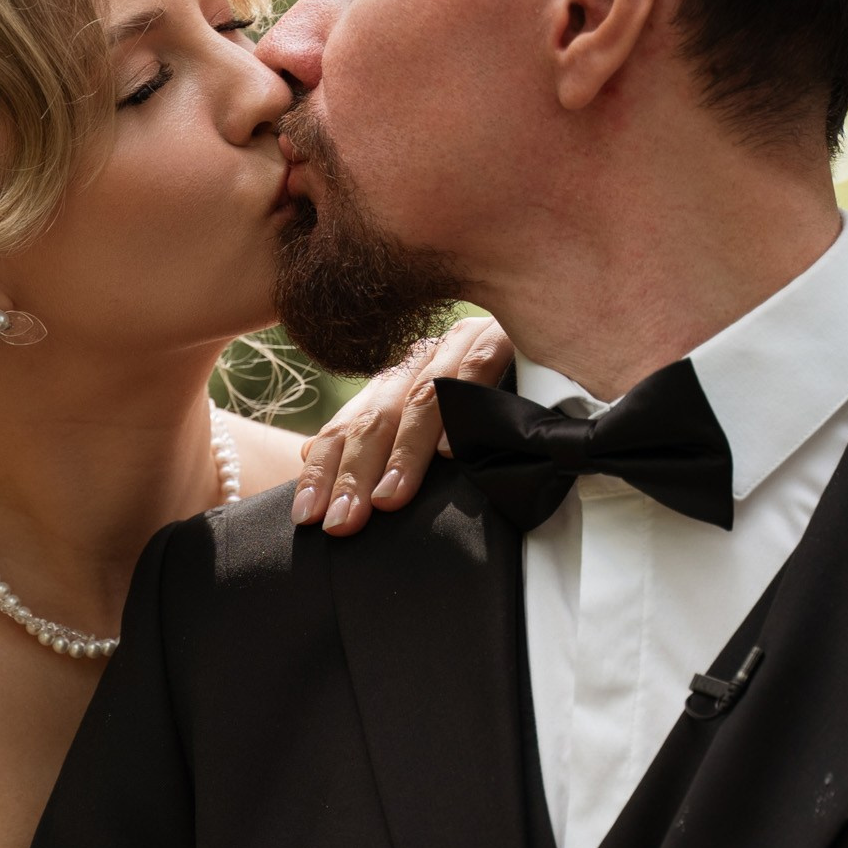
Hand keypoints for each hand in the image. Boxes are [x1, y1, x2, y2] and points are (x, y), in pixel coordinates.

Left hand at [293, 313, 512, 534]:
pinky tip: (451, 454)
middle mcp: (419, 361)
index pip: (346, 426)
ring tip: (388, 498)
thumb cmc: (483, 396)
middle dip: (353, 473)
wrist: (545, 325)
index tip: (307, 516)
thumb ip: (371, 434)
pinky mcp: (502, 339)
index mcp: (395, 381)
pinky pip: (477, 373)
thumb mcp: (423, 418)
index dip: (323, 470)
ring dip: (403, 453)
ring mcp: (458, 346)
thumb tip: (302, 455)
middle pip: (376, 418)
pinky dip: (462, 412)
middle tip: (341, 522)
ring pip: (421, 400)